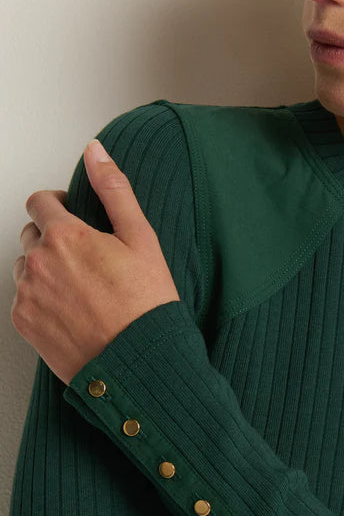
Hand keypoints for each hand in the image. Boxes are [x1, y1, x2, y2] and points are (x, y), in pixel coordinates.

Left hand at [11, 139, 180, 385]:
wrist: (139, 363)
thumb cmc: (146, 303)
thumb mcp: (141, 237)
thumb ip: (113, 189)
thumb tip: (95, 151)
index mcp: (65, 236)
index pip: (39, 201)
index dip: (57, 203)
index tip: (72, 214)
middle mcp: (38, 262)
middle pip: (31, 233)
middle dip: (52, 236)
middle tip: (85, 255)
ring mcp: (27, 295)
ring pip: (25, 267)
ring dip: (45, 267)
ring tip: (81, 285)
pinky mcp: (24, 324)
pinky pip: (24, 299)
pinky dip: (42, 298)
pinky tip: (73, 308)